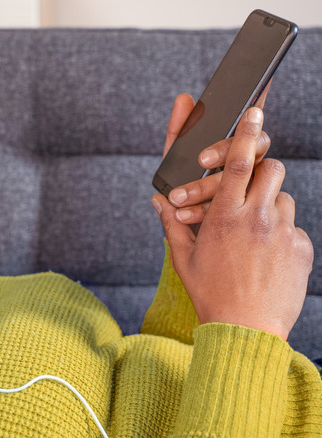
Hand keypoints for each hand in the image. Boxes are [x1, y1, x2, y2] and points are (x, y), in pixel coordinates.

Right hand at [152, 106, 312, 339]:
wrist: (246, 330)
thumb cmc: (210, 293)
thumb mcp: (183, 258)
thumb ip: (172, 223)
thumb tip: (158, 200)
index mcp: (224, 218)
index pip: (239, 164)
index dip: (246, 134)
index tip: (254, 112)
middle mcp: (257, 220)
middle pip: (270, 169)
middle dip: (261, 165)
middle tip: (249, 180)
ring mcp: (283, 233)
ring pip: (283, 198)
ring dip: (268, 204)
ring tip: (252, 231)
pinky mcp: (301, 248)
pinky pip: (293, 227)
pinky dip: (279, 233)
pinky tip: (264, 255)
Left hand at [161, 86, 271, 223]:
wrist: (182, 222)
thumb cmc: (185, 181)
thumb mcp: (177, 157)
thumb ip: (180, 129)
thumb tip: (184, 98)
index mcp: (239, 148)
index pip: (251, 131)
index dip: (244, 129)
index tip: (227, 133)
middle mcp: (249, 166)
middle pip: (248, 154)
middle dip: (224, 153)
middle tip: (202, 160)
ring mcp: (246, 191)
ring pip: (237, 185)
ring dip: (205, 188)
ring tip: (178, 198)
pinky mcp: (239, 214)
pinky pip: (226, 212)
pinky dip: (200, 212)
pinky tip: (182, 214)